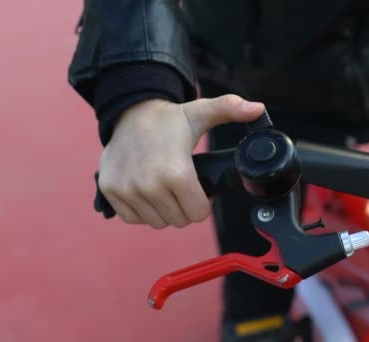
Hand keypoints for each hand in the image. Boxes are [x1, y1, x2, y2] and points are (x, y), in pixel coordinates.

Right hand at [97, 96, 264, 227]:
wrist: (130, 111)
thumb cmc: (170, 119)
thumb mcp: (201, 113)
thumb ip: (231, 110)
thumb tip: (258, 108)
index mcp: (176, 172)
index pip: (198, 214)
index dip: (202, 203)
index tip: (198, 187)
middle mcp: (149, 185)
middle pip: (178, 220)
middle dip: (184, 207)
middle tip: (182, 186)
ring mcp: (126, 189)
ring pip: (156, 222)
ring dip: (163, 210)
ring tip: (164, 187)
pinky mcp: (110, 190)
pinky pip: (133, 218)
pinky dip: (142, 210)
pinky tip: (146, 190)